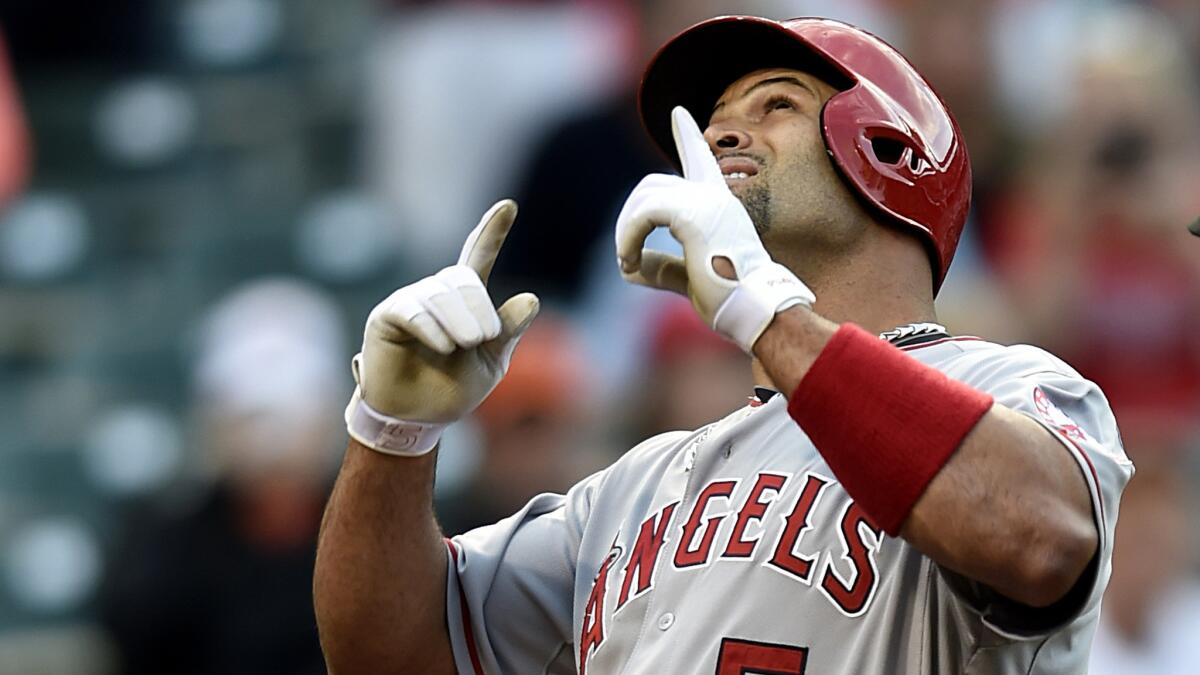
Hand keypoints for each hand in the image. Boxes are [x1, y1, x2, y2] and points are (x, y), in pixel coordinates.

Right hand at [346, 200, 539, 454]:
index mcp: (466, 301)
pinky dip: (432, 327)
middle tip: (482, 339)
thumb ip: (508, 330)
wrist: (418, 419)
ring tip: (463, 347)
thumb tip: (531, 298)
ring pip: (440, 294)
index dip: (492, 231)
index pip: (479, 256)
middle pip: (463, 278)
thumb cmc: (453, 388)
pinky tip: (442, 345)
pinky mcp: (387, 316)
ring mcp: (412, 301)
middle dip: (479, 308)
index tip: (508, 206)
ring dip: (459, 321)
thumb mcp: (491, 361)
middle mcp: (438, 294)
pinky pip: (412, 310)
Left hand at [615, 106, 813, 351]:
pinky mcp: (695, 214)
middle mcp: (715, 196)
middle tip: (626, 258)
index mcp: (718, 206)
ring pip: (645, 196)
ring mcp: (707, 201)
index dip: (688, 136)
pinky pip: (644, 213)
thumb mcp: (688, 277)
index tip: (679, 112)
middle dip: (629, 218)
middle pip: (652, 186)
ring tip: (627, 264)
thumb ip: (663, 266)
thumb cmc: (729, 299)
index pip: (700, 160)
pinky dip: (627, 238)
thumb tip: (631, 263)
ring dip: (625, 231)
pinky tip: (628, 263)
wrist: (754, 311)